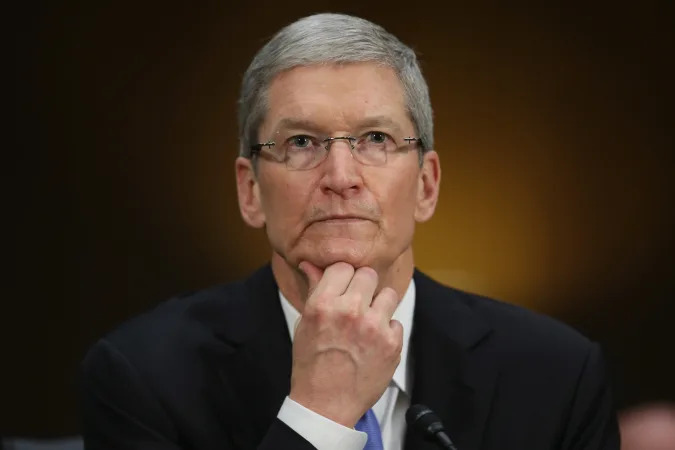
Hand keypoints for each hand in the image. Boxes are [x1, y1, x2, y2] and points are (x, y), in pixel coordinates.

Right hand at [289, 261, 402, 427]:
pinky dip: (388, 331)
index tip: (344, 288)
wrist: (325, 404)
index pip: (343, 266)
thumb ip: (314, 291)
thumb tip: (311, 264)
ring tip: (368, 323)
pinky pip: (397, 322)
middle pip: (368, 274)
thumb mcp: (305, 324)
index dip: (344, 277)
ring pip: (388, 294)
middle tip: (357, 304)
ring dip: (380, 306)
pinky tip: (373, 344)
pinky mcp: (392, 343)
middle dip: (363, 287)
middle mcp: (350, 310)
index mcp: (323, 303)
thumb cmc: (311, 364)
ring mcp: (374, 327)